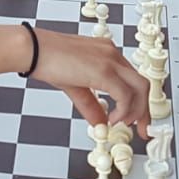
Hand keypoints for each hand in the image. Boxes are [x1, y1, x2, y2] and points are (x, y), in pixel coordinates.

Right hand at [31, 29, 150, 136]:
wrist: (33, 49)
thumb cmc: (48, 59)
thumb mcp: (75, 85)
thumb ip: (91, 104)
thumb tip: (101, 123)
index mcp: (107, 54)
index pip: (133, 79)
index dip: (138, 102)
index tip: (137, 120)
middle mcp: (112, 54)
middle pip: (142, 84)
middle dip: (145, 110)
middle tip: (142, 130)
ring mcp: (110, 60)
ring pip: (140, 88)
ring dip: (136, 111)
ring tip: (124, 124)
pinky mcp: (104, 70)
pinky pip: (125, 95)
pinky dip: (123, 110)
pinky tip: (111, 119)